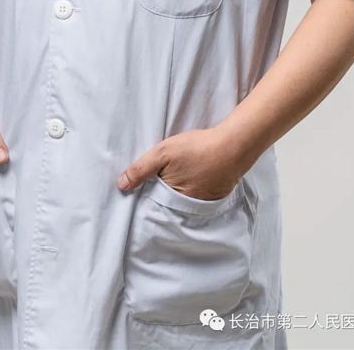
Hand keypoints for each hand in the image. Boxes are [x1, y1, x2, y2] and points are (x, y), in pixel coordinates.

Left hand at [116, 126, 242, 199]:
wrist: (233, 146)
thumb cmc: (196, 148)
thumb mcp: (163, 152)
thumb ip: (140, 169)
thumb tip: (121, 186)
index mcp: (173, 200)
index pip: (154, 205)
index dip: (146, 197)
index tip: (141, 190)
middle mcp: (188, 208)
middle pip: (168, 204)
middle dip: (162, 196)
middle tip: (160, 180)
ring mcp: (203, 203)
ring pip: (183, 201)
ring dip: (178, 192)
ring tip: (175, 177)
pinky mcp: (215, 196)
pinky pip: (198, 197)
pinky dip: (193, 189)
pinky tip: (192, 176)